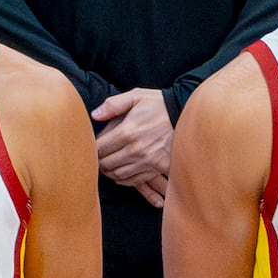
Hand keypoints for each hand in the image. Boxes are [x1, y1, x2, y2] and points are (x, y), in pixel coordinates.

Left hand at [88, 87, 173, 203]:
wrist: (185, 114)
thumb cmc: (158, 104)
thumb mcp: (135, 96)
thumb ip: (112, 105)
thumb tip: (94, 115)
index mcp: (128, 131)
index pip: (99, 148)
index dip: (92, 148)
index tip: (93, 146)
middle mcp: (137, 149)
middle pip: (106, 164)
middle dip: (99, 161)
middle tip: (98, 157)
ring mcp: (148, 161)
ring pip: (118, 175)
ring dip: (110, 171)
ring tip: (108, 164)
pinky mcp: (159, 168)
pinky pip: (135, 180)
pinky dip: (124, 179)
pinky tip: (121, 171)